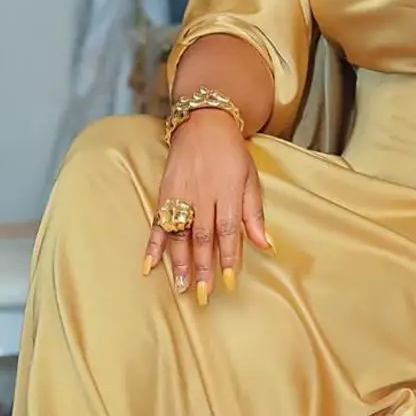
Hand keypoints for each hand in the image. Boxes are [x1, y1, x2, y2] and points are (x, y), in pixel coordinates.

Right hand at [142, 111, 271, 303]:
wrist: (203, 122)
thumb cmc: (231, 153)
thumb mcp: (250, 178)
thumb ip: (254, 214)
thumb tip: (267, 244)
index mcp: (228, 192)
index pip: (228, 230)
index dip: (229, 257)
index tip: (229, 281)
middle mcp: (203, 195)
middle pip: (202, 236)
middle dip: (203, 267)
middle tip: (203, 293)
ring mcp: (181, 194)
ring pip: (179, 233)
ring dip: (178, 261)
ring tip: (181, 285)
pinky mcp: (164, 193)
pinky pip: (157, 223)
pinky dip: (152, 245)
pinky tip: (148, 265)